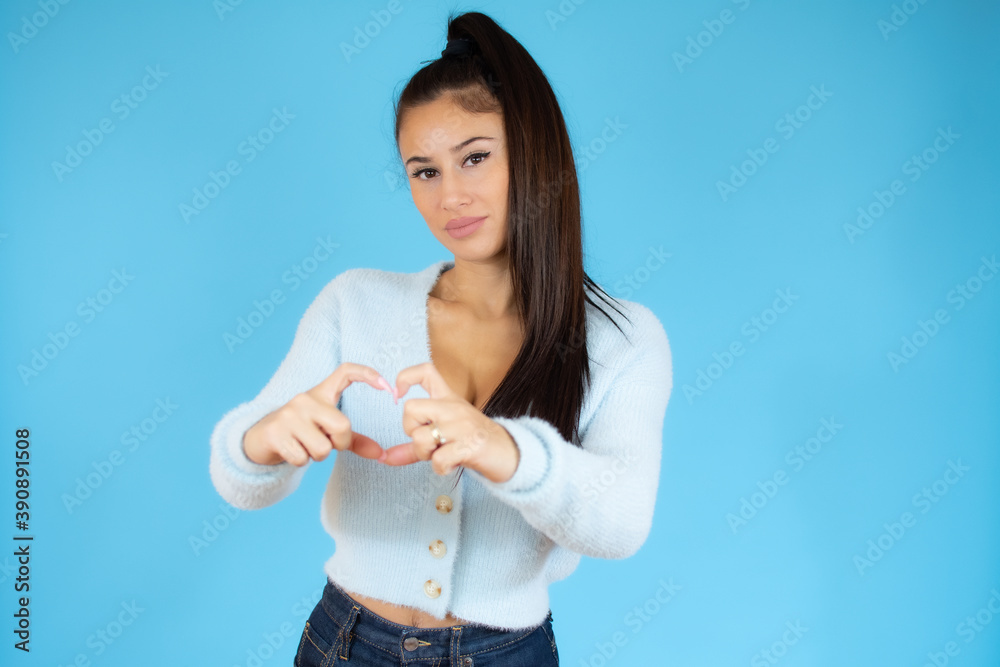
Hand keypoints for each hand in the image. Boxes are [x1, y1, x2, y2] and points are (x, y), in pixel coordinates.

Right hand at [242, 363, 397, 466]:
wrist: (261, 439)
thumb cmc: (302, 432)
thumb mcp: (326, 430)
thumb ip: (353, 440)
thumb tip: (382, 455)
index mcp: (321, 393)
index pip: (345, 372)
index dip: (367, 373)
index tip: (386, 385)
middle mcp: (305, 399)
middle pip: (342, 426)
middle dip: (339, 443)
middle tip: (325, 442)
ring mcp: (289, 415)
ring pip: (322, 448)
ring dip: (317, 455)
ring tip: (304, 445)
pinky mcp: (275, 433)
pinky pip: (302, 458)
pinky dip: (300, 461)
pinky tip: (291, 450)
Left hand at [377, 362, 520, 482]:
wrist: (509, 454)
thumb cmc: (473, 442)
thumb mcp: (444, 437)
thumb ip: (414, 446)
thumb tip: (385, 458)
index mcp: (448, 398)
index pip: (426, 371)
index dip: (405, 377)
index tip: (398, 393)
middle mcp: (453, 407)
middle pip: (411, 408)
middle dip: (410, 430)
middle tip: (426, 442)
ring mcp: (462, 425)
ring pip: (420, 437)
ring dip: (425, 454)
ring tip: (441, 455)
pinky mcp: (470, 445)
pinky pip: (438, 460)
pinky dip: (440, 468)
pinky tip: (451, 465)